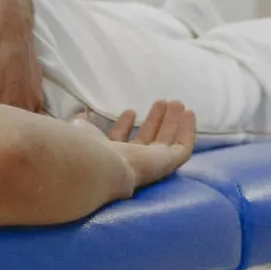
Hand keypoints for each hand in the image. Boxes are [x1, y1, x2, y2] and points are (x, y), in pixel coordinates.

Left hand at [75, 101, 196, 189]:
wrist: (102, 167)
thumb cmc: (89, 147)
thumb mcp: (82, 131)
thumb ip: (84, 125)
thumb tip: (80, 116)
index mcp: (110, 155)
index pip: (120, 141)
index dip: (125, 126)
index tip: (129, 111)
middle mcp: (132, 161)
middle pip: (148, 139)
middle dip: (155, 120)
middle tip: (162, 102)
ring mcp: (152, 163)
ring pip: (167, 140)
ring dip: (172, 121)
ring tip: (177, 103)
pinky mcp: (169, 163)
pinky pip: (183, 146)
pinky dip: (187, 130)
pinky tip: (189, 114)